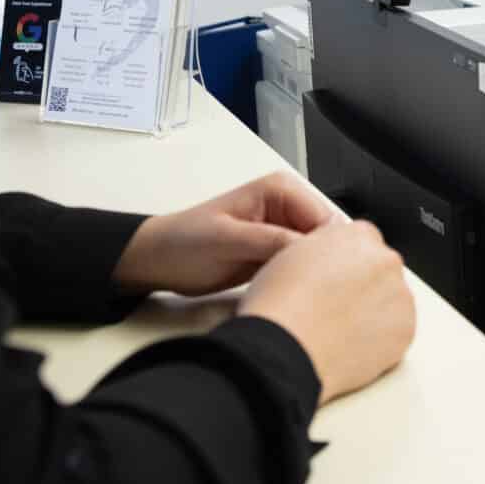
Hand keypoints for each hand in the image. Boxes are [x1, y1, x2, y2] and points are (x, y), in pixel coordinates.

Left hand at [115, 173, 333, 295]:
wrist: (157, 262)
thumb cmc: (183, 243)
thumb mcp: (228, 239)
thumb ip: (271, 240)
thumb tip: (313, 250)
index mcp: (281, 189)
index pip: (326, 219)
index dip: (328, 249)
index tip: (320, 277)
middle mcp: (288, 206)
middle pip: (327, 237)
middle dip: (321, 263)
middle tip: (309, 290)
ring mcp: (284, 230)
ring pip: (318, 255)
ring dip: (312, 275)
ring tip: (299, 294)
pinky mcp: (277, 253)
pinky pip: (302, 267)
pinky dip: (300, 281)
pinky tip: (292, 294)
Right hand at [237, 220, 415, 404]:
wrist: (284, 351)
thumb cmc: (278, 308)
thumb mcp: (287, 254)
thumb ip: (322, 249)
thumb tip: (329, 263)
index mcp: (356, 236)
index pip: (363, 239)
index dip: (344, 263)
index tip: (334, 280)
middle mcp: (384, 261)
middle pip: (381, 269)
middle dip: (363, 287)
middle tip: (332, 310)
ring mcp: (400, 297)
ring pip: (392, 301)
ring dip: (374, 312)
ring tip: (336, 331)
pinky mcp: (406, 330)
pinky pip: (397, 332)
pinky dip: (381, 341)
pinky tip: (349, 347)